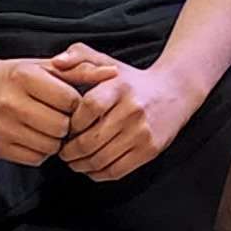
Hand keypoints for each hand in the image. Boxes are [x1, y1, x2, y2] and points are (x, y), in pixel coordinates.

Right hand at [0, 52, 84, 166]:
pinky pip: (35, 159)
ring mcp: (1, 127)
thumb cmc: (18, 76)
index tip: (69, 101)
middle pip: (61, 127)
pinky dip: (41, 151)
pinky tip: (35, 135)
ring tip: (48, 126)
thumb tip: (113, 73)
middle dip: (67, 124)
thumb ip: (82, 70)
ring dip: (55, 139)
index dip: (76, 103)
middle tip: (60, 116)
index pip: (70, 101)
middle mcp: (10, 102)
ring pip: (50, 146)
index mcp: (24, 77)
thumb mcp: (47, 66)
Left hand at [54, 48, 198, 182]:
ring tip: (73, 161)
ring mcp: (143, 132)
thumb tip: (56, 62)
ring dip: (80, 165)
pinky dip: (97, 174)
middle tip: (62, 151)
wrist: (174, 92)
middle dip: (69, 151)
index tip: (63, 127)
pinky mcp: (150, 150)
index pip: (87, 109)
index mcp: (119, 86)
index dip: (70, 123)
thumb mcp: (107, 62)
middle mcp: (133, 110)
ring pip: (100, 159)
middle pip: (90, 140)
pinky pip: (116, 171)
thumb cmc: (131, 80)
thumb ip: (79, 56)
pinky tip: (90, 167)